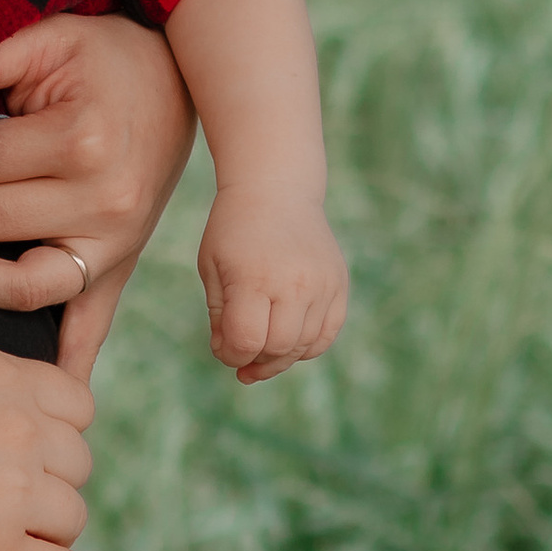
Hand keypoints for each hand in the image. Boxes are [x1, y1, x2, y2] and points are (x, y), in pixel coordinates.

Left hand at [0, 13, 194, 377]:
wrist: (184, 77)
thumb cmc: (108, 54)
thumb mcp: (50, 36)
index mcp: (82, 141)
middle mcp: (102, 203)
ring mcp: (115, 245)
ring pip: (22, 285)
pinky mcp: (121, 267)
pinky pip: (89, 326)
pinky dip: (62, 364)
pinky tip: (25, 389)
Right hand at [0, 258, 92, 550]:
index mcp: (0, 379)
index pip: (75, 401)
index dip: (52, 420)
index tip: (17, 437)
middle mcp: (23, 437)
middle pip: (79, 461)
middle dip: (50, 474)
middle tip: (2, 488)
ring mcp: (18, 504)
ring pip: (72, 518)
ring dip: (45, 527)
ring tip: (0, 530)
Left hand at [198, 187, 347, 382]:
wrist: (276, 189)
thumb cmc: (234, 229)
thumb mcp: (212, 267)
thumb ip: (220, 316)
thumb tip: (232, 354)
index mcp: (254, 278)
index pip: (246, 341)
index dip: (230, 355)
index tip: (222, 348)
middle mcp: (294, 283)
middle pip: (279, 348)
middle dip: (255, 361)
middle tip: (242, 357)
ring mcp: (322, 284)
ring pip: (305, 346)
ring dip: (281, 358)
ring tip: (262, 352)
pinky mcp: (339, 284)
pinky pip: (327, 334)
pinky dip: (307, 347)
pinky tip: (287, 343)